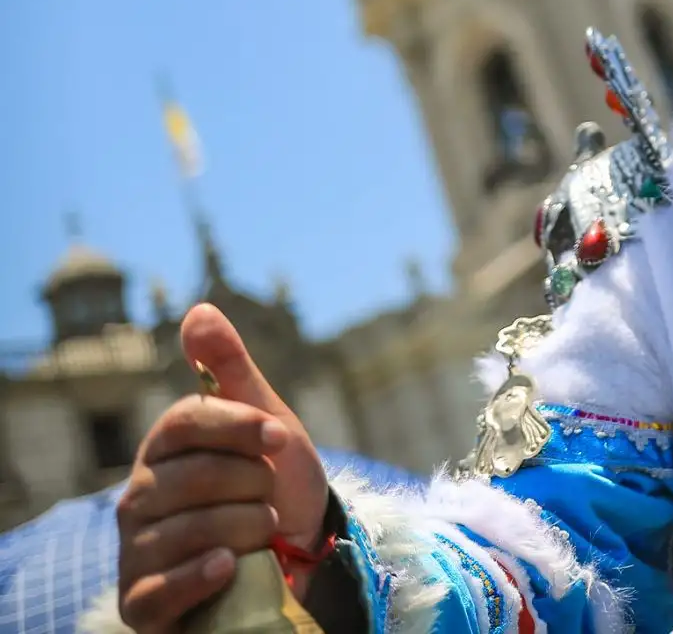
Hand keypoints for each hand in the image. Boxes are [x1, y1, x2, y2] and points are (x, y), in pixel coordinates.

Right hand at [116, 304, 329, 632]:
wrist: (297, 558)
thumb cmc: (276, 485)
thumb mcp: (267, 424)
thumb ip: (231, 370)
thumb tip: (198, 309)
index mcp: (165, 448)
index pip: (186, 423)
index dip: (239, 427)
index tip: (281, 438)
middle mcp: (139, 496)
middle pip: (191, 477)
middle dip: (252, 484)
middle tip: (272, 495)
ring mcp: (136, 550)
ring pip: (188, 530)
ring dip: (247, 527)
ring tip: (266, 531)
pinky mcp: (142, 601)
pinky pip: (161, 587)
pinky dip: (203, 574)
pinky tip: (232, 565)